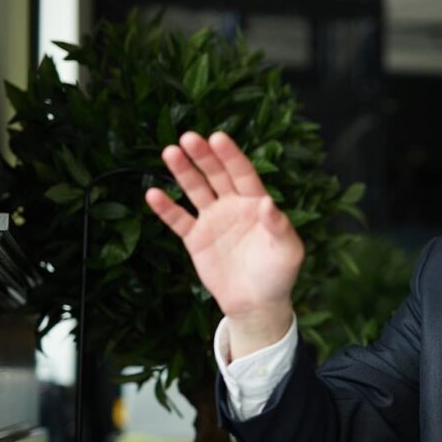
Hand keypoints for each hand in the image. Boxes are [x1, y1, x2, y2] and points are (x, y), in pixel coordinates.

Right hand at [146, 131, 302, 357]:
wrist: (257, 303)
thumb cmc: (279, 275)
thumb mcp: (288, 251)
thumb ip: (279, 226)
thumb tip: (267, 203)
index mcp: (256, 203)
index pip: (242, 173)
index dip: (230, 156)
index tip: (218, 137)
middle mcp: (233, 206)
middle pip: (216, 175)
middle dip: (203, 156)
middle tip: (188, 138)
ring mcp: (213, 220)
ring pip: (195, 190)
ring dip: (183, 172)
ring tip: (170, 152)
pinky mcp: (196, 239)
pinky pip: (178, 220)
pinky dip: (166, 208)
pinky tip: (153, 193)